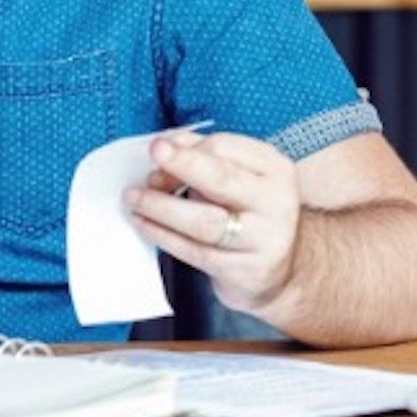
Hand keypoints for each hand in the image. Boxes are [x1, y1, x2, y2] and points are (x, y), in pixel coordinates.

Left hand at [125, 131, 301, 318]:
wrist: (282, 269)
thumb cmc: (250, 212)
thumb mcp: (240, 176)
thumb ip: (204, 156)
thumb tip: (165, 145)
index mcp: (274, 168)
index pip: (224, 147)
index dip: (185, 149)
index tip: (157, 151)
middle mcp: (274, 202)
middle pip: (222, 179)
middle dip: (182, 164)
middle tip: (153, 155)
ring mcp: (262, 240)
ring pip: (204, 221)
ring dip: (162, 206)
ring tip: (134, 198)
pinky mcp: (243, 271)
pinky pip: (195, 252)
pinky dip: (163, 235)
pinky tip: (144, 224)